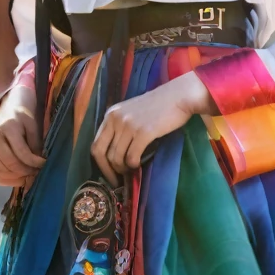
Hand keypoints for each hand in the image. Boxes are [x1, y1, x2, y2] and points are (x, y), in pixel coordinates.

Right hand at [0, 85, 45, 187]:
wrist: (8, 112)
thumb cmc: (23, 119)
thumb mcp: (33, 126)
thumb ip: (35, 144)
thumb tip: (38, 165)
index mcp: (7, 127)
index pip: (21, 151)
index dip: (34, 162)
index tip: (44, 164)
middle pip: (10, 163)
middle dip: (26, 171)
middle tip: (38, 172)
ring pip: (3, 172)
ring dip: (19, 177)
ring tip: (31, 174)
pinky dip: (10, 180)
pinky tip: (21, 177)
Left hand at [91, 71, 214, 184]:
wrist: (178, 95)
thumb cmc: (158, 105)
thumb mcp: (131, 112)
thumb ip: (120, 127)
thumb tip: (114, 154)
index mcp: (111, 115)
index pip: (96, 145)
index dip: (100, 164)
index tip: (109, 174)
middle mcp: (116, 119)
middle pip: (104, 154)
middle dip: (110, 170)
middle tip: (120, 178)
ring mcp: (129, 125)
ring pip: (117, 157)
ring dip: (124, 168)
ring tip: (132, 169)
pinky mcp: (143, 132)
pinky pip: (132, 156)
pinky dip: (134, 164)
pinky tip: (139, 164)